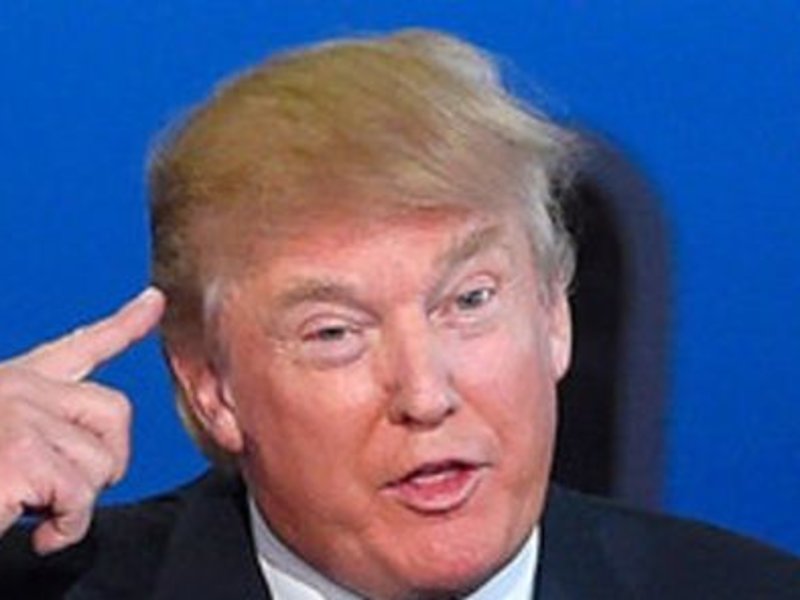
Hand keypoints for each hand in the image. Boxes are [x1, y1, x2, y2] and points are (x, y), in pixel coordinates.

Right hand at [0, 287, 164, 553]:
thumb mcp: (2, 434)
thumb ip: (37, 427)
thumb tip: (89, 455)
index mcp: (13, 381)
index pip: (81, 343)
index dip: (125, 323)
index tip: (155, 301)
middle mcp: (18, 390)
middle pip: (114, 410)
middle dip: (108, 458)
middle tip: (73, 491)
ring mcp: (19, 419)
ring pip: (99, 461)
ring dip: (76, 504)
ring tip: (32, 512)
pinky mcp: (19, 457)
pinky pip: (80, 497)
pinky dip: (67, 529)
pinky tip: (39, 537)